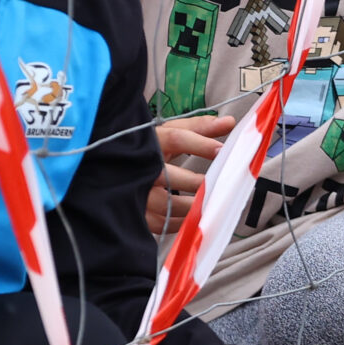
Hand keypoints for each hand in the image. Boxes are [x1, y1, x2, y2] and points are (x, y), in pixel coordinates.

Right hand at [147, 114, 233, 235]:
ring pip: (166, 204)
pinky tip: (196, 217)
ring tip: (211, 203)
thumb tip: (230, 122)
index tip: (221, 151)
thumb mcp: (168, 134)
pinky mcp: (136, 214)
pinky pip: (162, 223)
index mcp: (149, 141)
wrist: (113, 169)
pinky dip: (182, 221)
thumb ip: (199, 128)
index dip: (200, 144)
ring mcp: (135, 192)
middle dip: (197, 183)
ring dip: (192, 206)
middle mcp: (139, 166)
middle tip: (219, 186)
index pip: (175, 138)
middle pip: (169, 175)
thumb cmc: (148, 150)